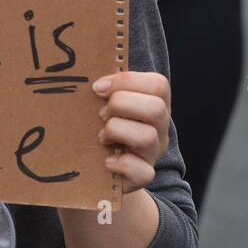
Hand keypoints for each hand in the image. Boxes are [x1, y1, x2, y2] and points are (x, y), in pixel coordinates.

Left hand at [93, 71, 170, 193]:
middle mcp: (160, 128)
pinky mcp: (144, 176)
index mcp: (155, 103)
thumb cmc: (103, 127)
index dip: (127, 82)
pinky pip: (143, 172)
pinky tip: (107, 161)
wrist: (100, 170)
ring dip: (116, 132)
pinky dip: (121, 164)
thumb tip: (87, 71)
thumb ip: (107, 88)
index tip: (99, 88)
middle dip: (121, 105)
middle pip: (156, 108)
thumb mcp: (108, 104)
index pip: (158, 84)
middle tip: (101, 115)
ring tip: (102, 137)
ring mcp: (154, 153)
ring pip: (147, 137)